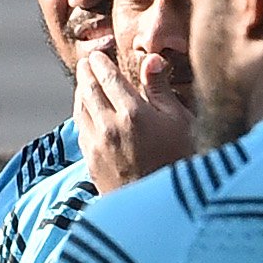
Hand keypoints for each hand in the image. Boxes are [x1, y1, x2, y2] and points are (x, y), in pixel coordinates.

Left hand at [76, 55, 194, 192]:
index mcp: (133, 113)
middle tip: (85, 63)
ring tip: (84, 83)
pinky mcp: (91, 162)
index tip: (96, 55)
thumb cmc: (182, 161)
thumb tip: (150, 59)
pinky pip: (80, 129)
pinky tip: (86, 112)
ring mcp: (96, 145)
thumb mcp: (180, 122)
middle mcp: (109, 127)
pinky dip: (81, 114)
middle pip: (88, 90)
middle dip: (86, 73)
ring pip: (80, 109)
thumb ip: (160, 90)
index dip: (100, 64)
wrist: (164, 208)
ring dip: (80, 92)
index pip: (108, 78)